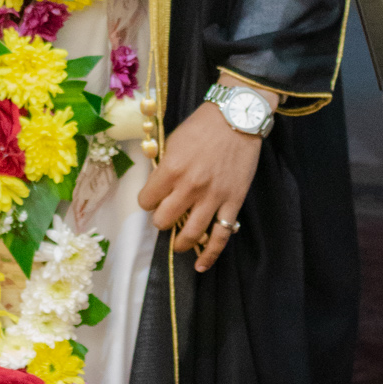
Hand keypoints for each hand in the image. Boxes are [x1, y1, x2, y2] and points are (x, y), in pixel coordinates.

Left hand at [136, 97, 269, 271]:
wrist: (236, 118)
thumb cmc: (202, 126)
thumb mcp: (173, 142)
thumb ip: (164, 168)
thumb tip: (157, 189)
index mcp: (171, 170)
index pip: (146, 201)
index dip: (147, 201)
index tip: (152, 198)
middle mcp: (189, 187)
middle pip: (163, 220)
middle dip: (161, 220)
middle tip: (166, 214)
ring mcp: (212, 197)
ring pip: (189, 234)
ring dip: (180, 242)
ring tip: (179, 242)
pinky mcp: (233, 202)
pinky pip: (220, 236)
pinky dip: (210, 255)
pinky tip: (201, 265)